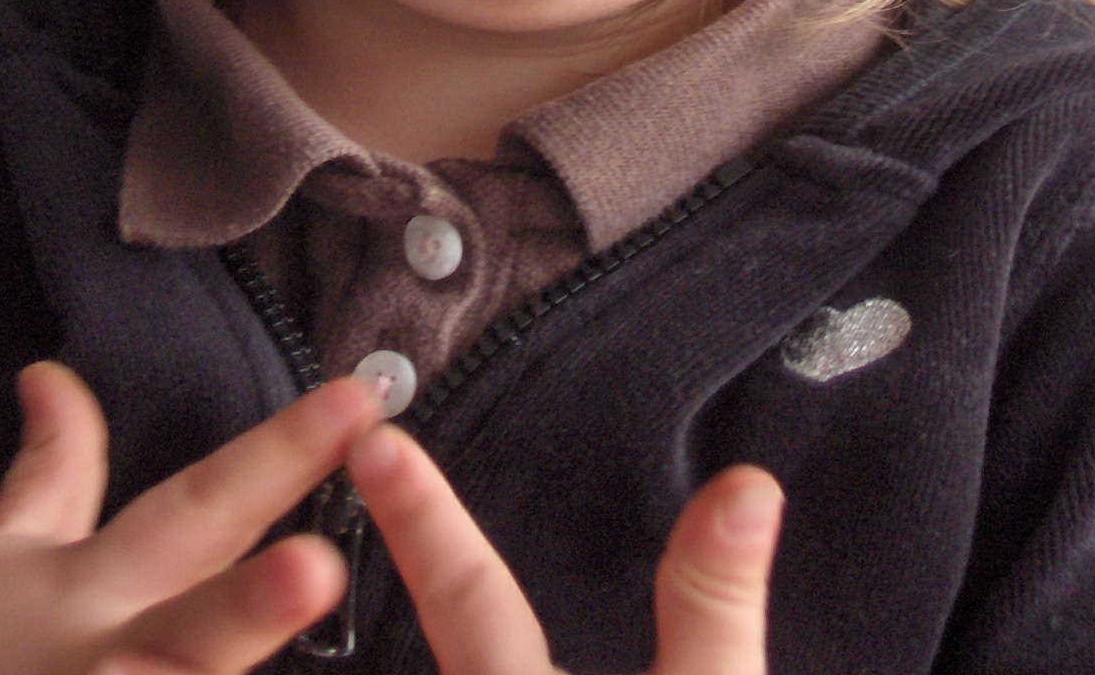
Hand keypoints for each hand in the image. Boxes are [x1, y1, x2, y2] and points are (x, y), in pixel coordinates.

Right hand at [0, 362, 382, 674]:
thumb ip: (52, 472)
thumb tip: (55, 374)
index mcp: (83, 592)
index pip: (197, 507)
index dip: (278, 455)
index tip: (357, 401)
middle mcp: (89, 664)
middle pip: (185, 636)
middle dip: (249, 607)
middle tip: (317, 570)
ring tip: (291, 618)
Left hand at [346, 423, 782, 674]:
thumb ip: (713, 607)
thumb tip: (745, 485)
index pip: (464, 592)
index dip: (421, 513)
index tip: (375, 442)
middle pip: (433, 649)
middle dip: (400, 571)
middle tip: (349, 497)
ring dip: (425, 648)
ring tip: (390, 586)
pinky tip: (467, 667)